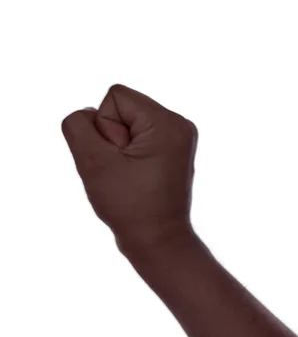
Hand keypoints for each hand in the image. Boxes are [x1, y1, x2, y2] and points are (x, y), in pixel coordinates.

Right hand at [62, 84, 197, 249]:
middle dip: (113, 138)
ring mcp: (180, 137)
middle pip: (122, 108)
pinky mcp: (173, 150)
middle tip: (127, 171)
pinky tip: (136, 177)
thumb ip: (79, 126)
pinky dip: (128, 155)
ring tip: (132, 176)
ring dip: (119, 149)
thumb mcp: (92, 162)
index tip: (120, 159)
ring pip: (127, 124)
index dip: (104, 127)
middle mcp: (180, 124)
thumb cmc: (129, 205)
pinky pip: (137, 137)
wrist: (158, 240)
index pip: (115, 96)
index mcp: (168, 122)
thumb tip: (87, 113)